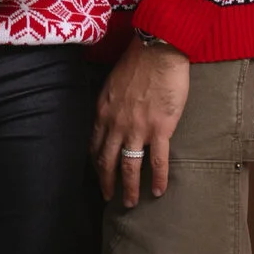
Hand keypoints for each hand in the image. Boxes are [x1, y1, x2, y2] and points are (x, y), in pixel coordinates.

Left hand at [94, 39, 190, 207]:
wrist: (158, 50)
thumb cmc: (137, 61)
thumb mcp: (111, 83)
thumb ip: (109, 104)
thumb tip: (110, 117)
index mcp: (103, 112)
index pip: (94, 145)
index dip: (95, 164)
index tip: (99, 175)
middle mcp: (116, 125)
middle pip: (106, 162)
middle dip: (107, 183)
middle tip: (110, 198)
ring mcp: (137, 129)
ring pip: (129, 167)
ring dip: (129, 188)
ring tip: (130, 203)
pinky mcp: (160, 129)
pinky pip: (157, 161)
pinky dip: (158, 178)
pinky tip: (159, 191)